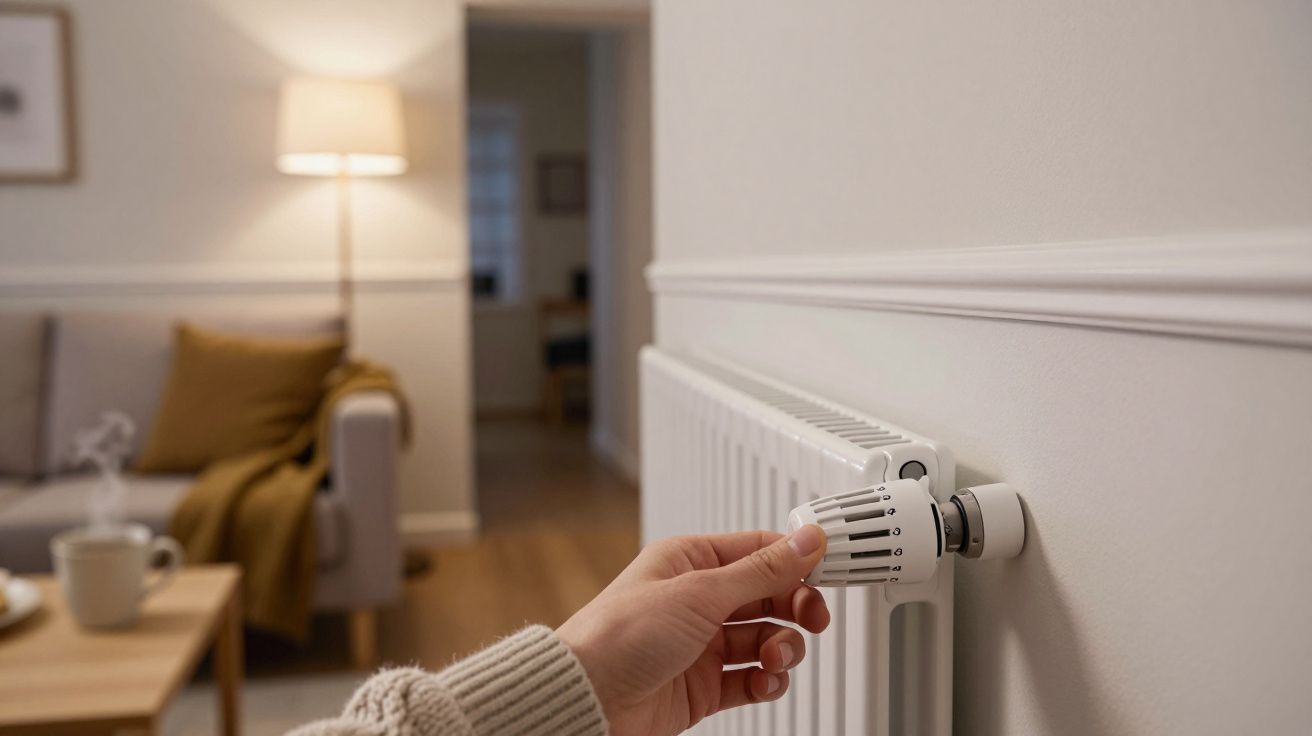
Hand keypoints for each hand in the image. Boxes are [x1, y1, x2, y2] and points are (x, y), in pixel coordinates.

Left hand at [556, 525, 828, 735]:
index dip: (795, 560)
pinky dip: (767, 680)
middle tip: (813, 619)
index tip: (829, 570)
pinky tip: (764, 681)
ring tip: (774, 657)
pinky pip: (752, 678)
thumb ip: (762, 570)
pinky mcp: (703, 686)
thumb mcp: (700, 592)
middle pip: (768, 596)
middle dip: (794, 607)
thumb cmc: (619, 636)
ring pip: (764, 639)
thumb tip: (807, 539)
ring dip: (782, 648)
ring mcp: (700, 645)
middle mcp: (696, 600)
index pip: (758, 551)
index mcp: (690, 562)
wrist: (586, 699)